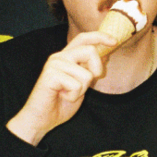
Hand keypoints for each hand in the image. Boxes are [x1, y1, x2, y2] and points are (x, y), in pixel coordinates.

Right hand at [6, 31, 118, 145]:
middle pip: (90, 51)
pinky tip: (62, 96)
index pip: (83, 38)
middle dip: (96, 70)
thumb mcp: (82, 84)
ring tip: (67, 93)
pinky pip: (76, 85)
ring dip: (81, 90)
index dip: (100, 37)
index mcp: (66, 57)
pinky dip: (73, 96)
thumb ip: (89, 69)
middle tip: (84, 85)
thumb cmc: (61, 102)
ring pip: (86, 74)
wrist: (42, 119)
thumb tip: (105, 54)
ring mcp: (54, 65)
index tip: (114, 41)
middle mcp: (59, 57)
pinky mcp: (50, 75)